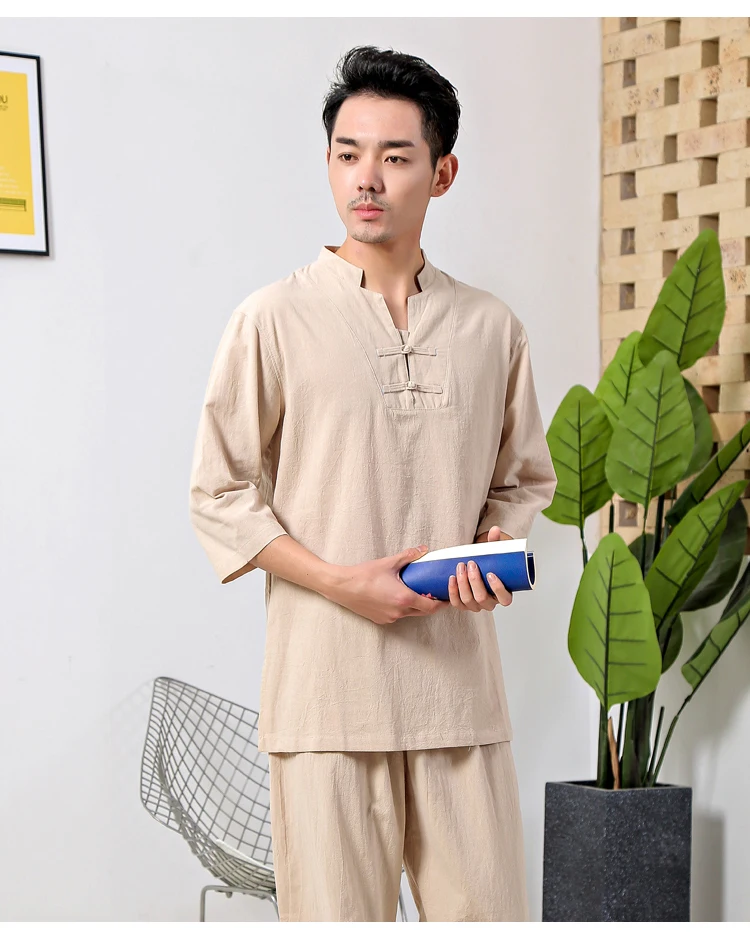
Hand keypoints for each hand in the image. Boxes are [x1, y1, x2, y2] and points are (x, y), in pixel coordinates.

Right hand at [323, 544, 449, 624]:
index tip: (447, 598)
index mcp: (404, 599)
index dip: (442, 603)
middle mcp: (399, 612)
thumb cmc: (364, 575)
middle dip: (431, 604)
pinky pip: (397, 615)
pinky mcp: (380, 619)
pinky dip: (402, 608)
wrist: (341, 587)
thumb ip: (409, 556)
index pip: (431, 606)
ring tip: (416, 592)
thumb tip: (424, 549)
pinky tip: (398, 596)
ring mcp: (389, 617)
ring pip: (409, 614)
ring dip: (415, 605)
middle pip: (423, 612)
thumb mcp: (389, 563)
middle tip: (436, 594)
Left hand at [446, 525, 513, 610]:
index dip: (497, 589)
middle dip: (475, 581)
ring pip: (468, 601)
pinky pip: (456, 603)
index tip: (490, 574)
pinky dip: (452, 591)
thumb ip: (495, 542)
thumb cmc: (488, 564)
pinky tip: (451, 578)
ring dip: (462, 584)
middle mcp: (490, 603)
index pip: (504, 599)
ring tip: (460, 567)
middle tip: (471, 564)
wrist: (477, 569)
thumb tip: (495, 530)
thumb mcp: (495, 554)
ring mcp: (476, 606)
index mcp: (504, 595)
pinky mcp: (463, 605)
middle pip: (482, 598)